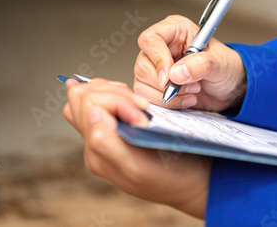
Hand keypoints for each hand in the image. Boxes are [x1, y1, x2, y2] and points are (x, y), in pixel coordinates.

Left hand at [63, 78, 211, 218]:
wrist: (192, 184)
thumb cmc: (172, 179)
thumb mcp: (139, 168)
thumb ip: (106, 144)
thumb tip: (92, 113)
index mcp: (97, 153)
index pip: (90, 105)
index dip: (117, 100)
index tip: (144, 114)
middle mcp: (94, 145)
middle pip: (84, 97)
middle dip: (115, 92)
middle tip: (143, 106)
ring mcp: (103, 136)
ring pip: (89, 95)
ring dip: (116, 91)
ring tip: (140, 104)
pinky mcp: (113, 129)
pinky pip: (100, 101)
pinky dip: (117, 94)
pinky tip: (134, 103)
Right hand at [134, 15, 246, 111]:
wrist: (231, 88)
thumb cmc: (226, 67)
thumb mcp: (220, 63)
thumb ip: (200, 65)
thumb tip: (176, 73)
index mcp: (175, 30)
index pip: (151, 39)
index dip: (158, 59)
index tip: (169, 77)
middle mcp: (162, 47)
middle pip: (143, 65)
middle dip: (166, 83)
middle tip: (191, 86)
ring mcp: (156, 68)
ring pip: (142, 84)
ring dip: (168, 95)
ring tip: (193, 92)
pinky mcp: (156, 86)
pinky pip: (148, 97)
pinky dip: (168, 104)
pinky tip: (187, 100)